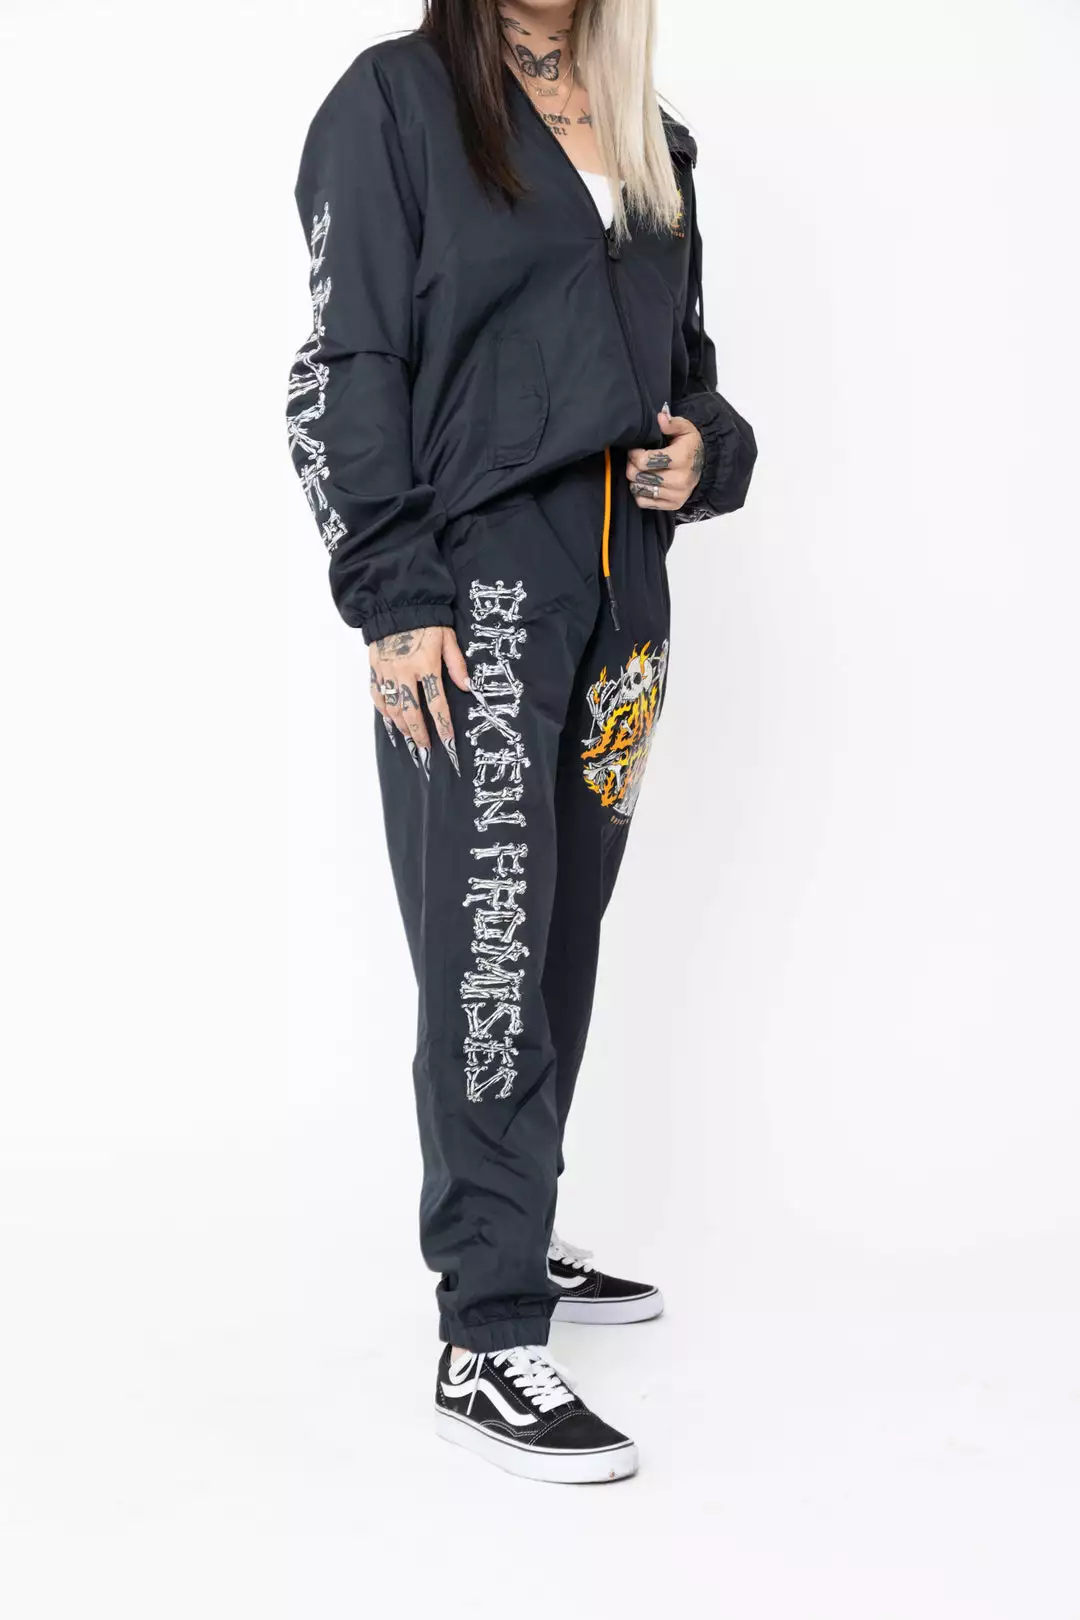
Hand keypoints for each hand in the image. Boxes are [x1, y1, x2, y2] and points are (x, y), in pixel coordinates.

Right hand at [369, 624, 469, 777]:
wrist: (395, 604)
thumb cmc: (426, 620)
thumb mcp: (447, 638)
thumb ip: (457, 664)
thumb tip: (467, 688)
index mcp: (426, 664)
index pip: (436, 702)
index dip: (443, 725)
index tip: (448, 742)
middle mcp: (404, 671)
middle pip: (411, 712)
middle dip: (419, 733)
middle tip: (426, 748)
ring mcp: (387, 671)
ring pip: (392, 708)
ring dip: (401, 726)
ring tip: (410, 737)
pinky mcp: (374, 668)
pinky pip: (377, 695)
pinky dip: (383, 711)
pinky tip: (390, 720)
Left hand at [626, 406, 704, 510]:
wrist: (703, 466)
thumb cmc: (689, 446)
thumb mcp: (685, 429)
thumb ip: (672, 423)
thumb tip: (661, 417)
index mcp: (681, 458)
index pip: (645, 461)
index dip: (634, 454)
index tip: (636, 449)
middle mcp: (680, 480)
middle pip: (639, 476)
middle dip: (632, 466)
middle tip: (635, 459)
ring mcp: (676, 495)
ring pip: (639, 490)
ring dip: (635, 480)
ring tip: (640, 471)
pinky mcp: (672, 505)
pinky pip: (643, 502)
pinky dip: (639, 492)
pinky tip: (645, 482)